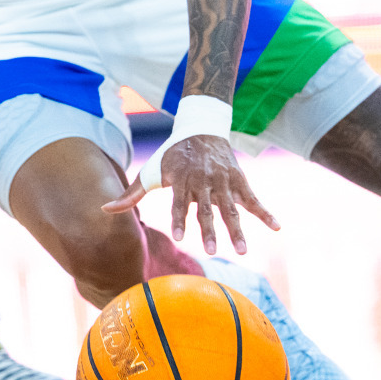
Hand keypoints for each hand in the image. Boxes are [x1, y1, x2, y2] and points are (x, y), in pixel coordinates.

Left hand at [102, 133, 278, 254]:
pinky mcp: (239, 180)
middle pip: (207, 209)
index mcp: (181, 179)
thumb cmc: (171, 156)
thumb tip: (103, 210)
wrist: (200, 128)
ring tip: (244, 251)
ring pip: (231, 208)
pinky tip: (277, 227)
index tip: (181, 237)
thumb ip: (130, 195)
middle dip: (210, 230)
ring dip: (238, 229)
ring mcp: (224, 181)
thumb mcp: (150, 172)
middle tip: (214, 251)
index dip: (180, 219)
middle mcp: (203, 181)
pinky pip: (254, 199)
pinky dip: (266, 213)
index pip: (179, 203)